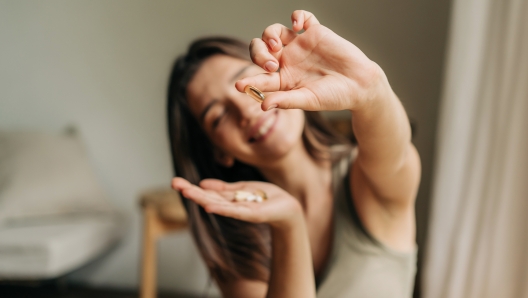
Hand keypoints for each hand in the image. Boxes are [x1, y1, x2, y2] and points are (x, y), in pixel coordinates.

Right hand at [172, 177, 302, 229]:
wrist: (288, 207)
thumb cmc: (267, 198)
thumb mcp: (243, 188)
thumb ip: (224, 188)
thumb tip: (203, 183)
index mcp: (229, 198)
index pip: (206, 192)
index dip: (191, 187)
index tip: (175, 181)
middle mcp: (231, 205)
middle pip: (208, 197)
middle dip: (191, 191)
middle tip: (173, 183)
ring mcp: (240, 211)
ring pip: (217, 203)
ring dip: (201, 198)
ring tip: (186, 192)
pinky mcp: (252, 214)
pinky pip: (234, 211)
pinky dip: (221, 208)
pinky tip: (208, 205)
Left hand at [235, 10, 389, 111]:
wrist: (360, 85)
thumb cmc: (334, 96)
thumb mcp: (308, 100)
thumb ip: (286, 101)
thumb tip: (263, 106)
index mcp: (283, 79)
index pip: (260, 78)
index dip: (248, 81)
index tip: (238, 86)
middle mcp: (288, 60)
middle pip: (261, 49)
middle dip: (258, 54)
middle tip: (271, 65)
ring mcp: (300, 45)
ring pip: (274, 32)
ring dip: (269, 35)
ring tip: (277, 46)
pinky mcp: (315, 32)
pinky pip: (302, 17)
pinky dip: (297, 16)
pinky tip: (298, 25)